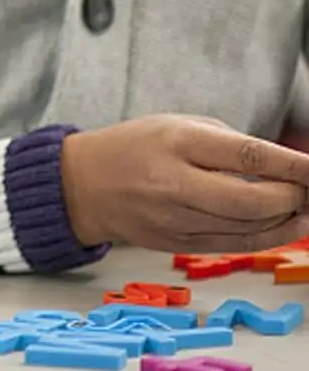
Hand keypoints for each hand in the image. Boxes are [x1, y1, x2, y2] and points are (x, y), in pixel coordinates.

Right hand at [61, 117, 308, 250]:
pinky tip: (282, 227)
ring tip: (303, 209)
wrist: (84, 183)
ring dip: (286, 220)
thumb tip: (287, 167)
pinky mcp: (174, 242)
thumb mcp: (179, 125)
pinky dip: (265, 236)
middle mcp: (174, 182)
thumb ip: (231, 145)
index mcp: (177, 142)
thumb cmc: (135, 147)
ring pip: (247, 228)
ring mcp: (173, 218)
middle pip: (253, 201)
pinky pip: (233, 244)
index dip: (295, 166)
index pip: (249, 156)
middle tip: (308, 191)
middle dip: (293, 198)